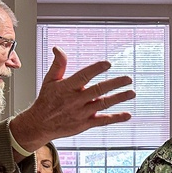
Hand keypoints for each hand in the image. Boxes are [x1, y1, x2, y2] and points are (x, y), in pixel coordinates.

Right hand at [10, 47, 135, 152]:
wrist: (39, 124)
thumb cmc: (46, 101)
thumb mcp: (50, 80)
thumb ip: (58, 65)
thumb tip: (58, 48)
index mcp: (67, 87)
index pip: (83, 76)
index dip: (96, 69)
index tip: (107, 63)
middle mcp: (75, 100)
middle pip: (98, 90)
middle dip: (114, 84)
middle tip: (128, 78)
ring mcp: (81, 113)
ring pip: (103, 104)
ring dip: (119, 98)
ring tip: (132, 93)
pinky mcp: (85, 124)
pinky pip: (102, 121)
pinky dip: (115, 118)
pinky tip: (127, 115)